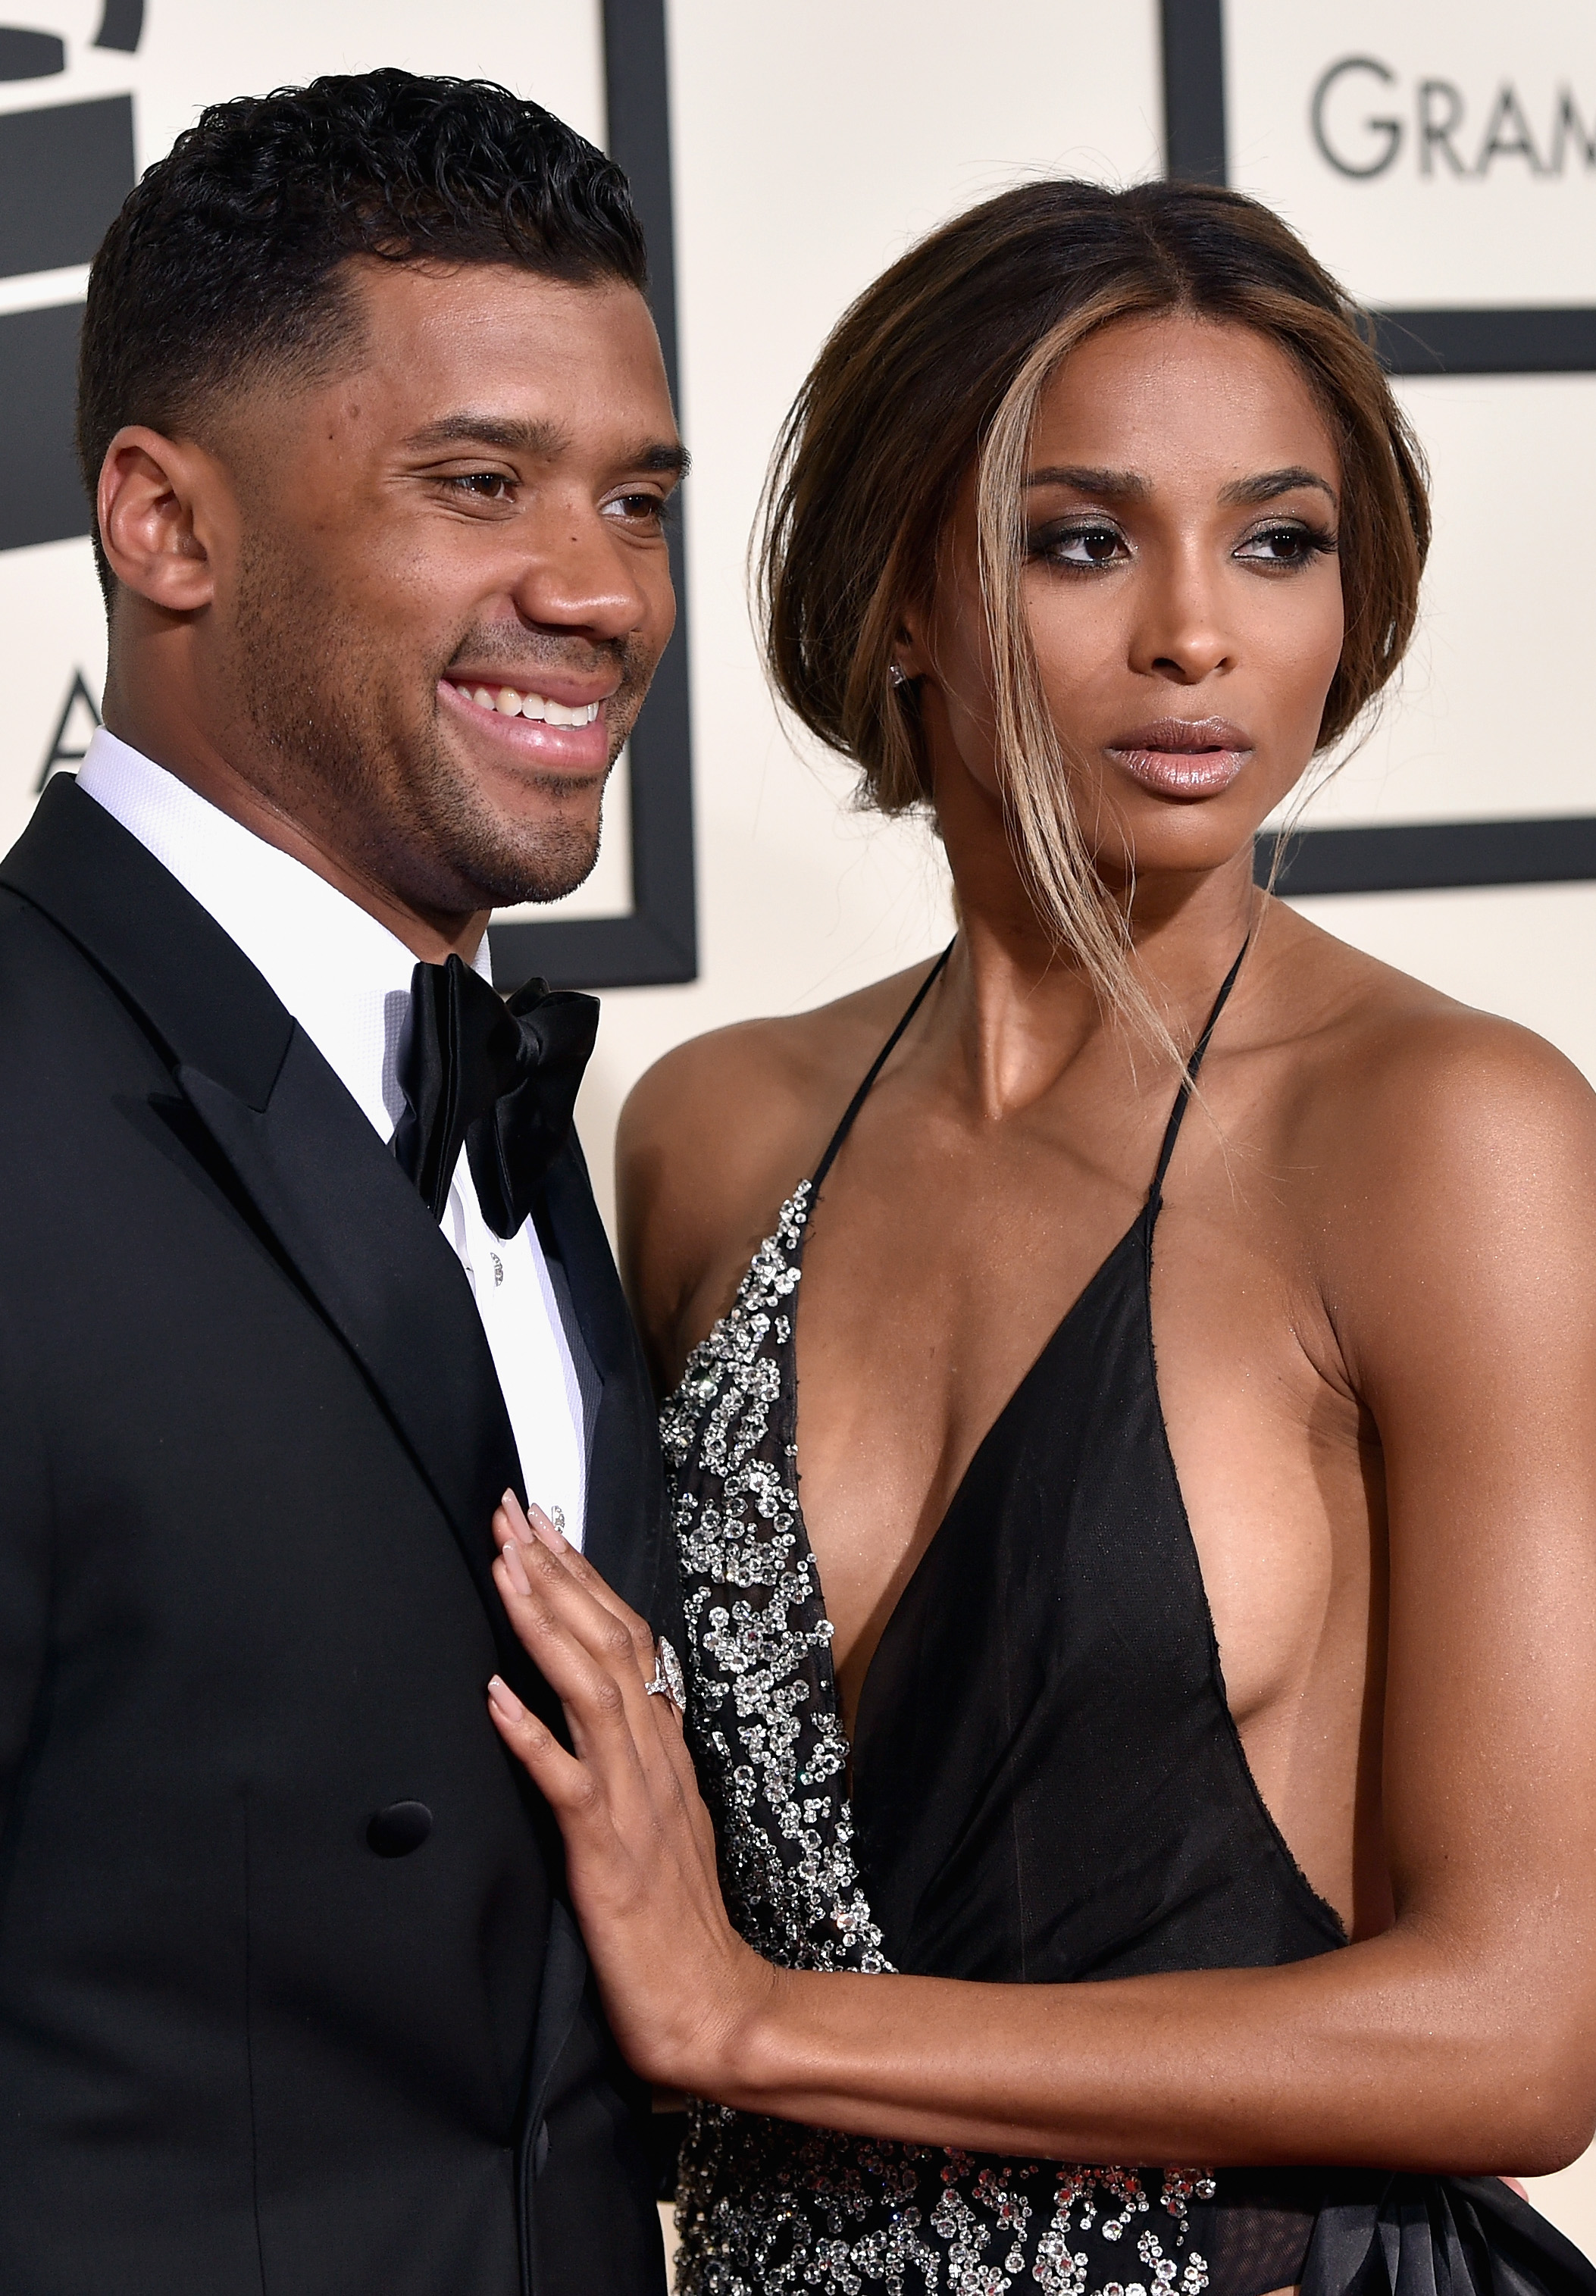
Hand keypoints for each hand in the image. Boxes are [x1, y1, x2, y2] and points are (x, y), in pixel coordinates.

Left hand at [485, 1493, 780, 2089]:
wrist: (715, 2007)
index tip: (543, 1527)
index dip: (584, 1578)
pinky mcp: (608, 1852)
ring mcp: (635, 1801)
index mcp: (664, 1749)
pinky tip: (494, 1694)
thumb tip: (601, 1709)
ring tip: (506, 1568)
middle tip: (514, 1513)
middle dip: (557, 1573)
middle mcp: (654, 1758)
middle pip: (608, 1643)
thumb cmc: (678, 1921)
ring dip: (544, 1623)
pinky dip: (530, 1733)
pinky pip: (567, 1782)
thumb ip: (637, 1759)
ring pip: (590, 1690)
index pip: (627, 1639)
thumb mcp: (665, 1818)